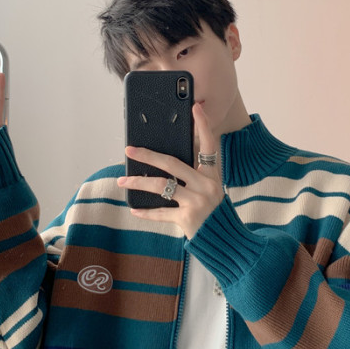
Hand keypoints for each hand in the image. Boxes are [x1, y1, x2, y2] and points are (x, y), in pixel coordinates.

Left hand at [116, 103, 224, 238]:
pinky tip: (134, 209)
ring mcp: (197, 202)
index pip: (209, 145)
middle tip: (129, 150)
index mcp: (212, 175)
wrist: (227, 242)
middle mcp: (206, 185)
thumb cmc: (213, 213)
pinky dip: (146, 212)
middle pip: (172, 163)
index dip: (203, 125)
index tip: (195, 106)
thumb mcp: (209, 191)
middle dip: (148, 155)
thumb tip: (162, 165)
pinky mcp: (188, 218)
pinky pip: (161, 212)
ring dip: (138, 182)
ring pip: (161, 186)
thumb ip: (193, 178)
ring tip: (122, 180)